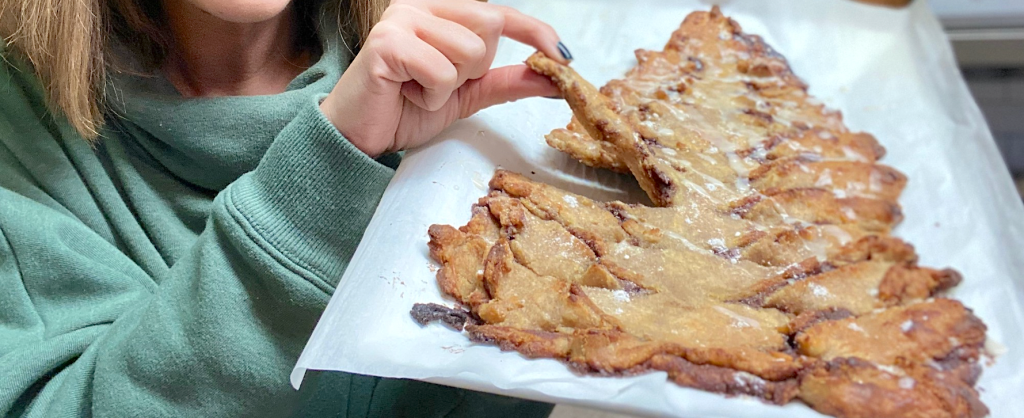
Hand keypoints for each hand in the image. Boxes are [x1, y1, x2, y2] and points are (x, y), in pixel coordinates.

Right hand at [319, 0, 569, 156]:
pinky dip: (432, 94)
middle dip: (475, 68)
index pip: (498, 13)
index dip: (534, 31)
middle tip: (440, 83)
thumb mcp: (467, 94)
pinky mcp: (386, 43)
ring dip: (451, 85)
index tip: (563, 55)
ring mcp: (401, 20)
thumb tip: (551, 74)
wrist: (360, 136)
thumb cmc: (405, 108)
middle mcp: (419, 6)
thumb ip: (506, 81)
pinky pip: (440, 70)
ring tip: (420, 90)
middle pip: (488, 26)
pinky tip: (407, 95)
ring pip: (468, 50)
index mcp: (439, 10)